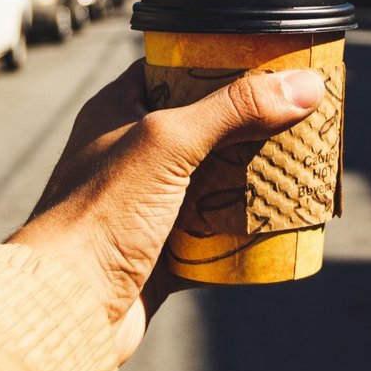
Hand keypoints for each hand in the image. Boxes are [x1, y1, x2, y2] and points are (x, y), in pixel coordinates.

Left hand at [10, 60, 324, 363]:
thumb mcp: (169, 143)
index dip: (220, 62)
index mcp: (117, 112)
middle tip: (301, 118)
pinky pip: (214, 235)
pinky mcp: (161, 253)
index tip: (269, 62)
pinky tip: (280, 223)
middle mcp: (129, 155)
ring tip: (301, 165)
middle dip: (251, 126)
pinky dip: (244, 231)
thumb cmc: (99, 215)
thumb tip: (304, 85)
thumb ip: (234, 109)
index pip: (174, 68)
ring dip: (252, 178)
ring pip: (212, 182)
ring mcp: (145, 205)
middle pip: (204, 128)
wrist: (66, 308)